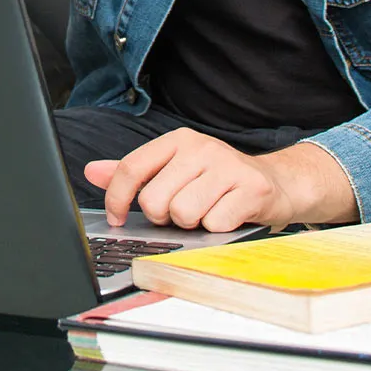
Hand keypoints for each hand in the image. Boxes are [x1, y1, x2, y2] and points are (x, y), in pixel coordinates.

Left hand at [83, 129, 360, 231]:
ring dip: (192, 224)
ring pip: (183, 214)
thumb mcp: (175, 170)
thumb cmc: (219, 181)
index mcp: (178, 141)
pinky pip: (213, 224)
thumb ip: (134, 172)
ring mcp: (228, 166)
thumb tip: (91, 171)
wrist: (278, 183)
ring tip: (206, 212)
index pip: (131, 168)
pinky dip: (216, 230)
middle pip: (154, 200)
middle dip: (164, 216)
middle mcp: (201, 147)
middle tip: (182, 212)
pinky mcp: (251, 189)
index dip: (117, 199)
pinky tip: (227, 217)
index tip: (118, 218)